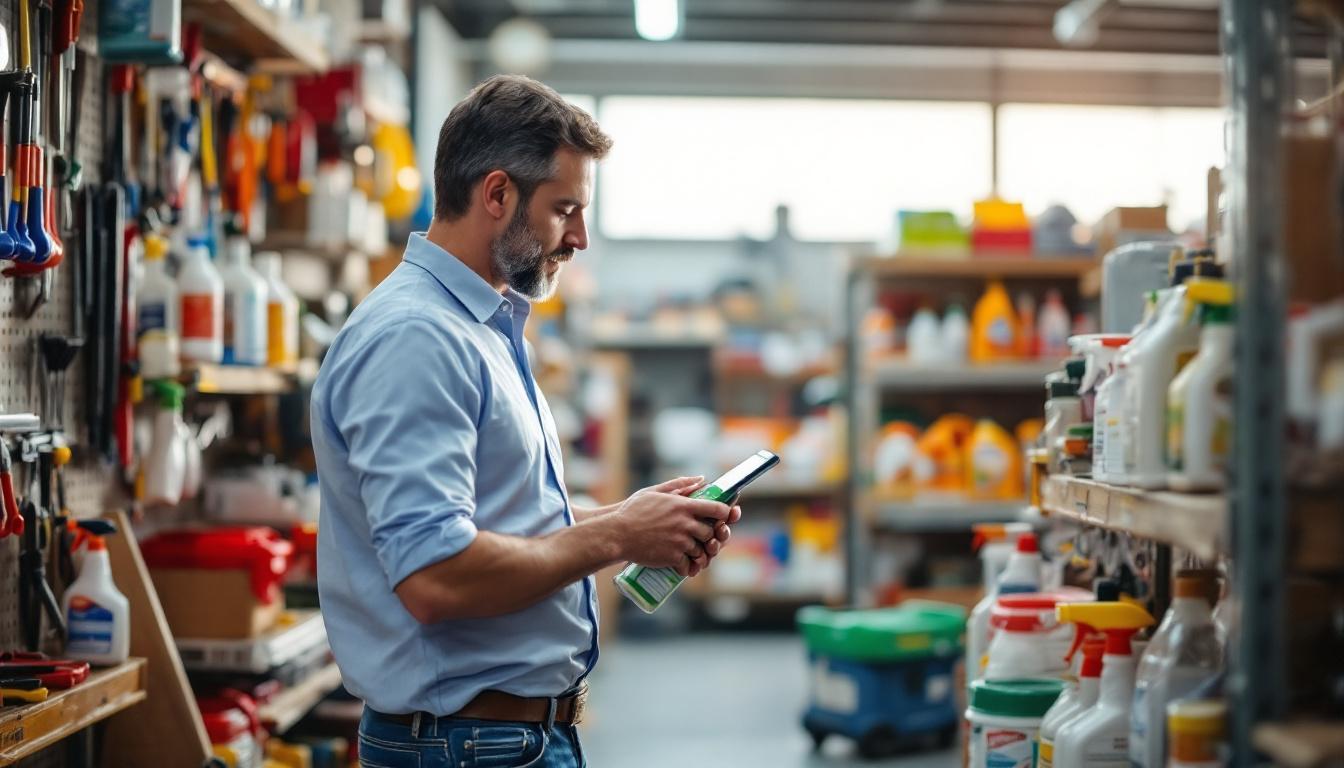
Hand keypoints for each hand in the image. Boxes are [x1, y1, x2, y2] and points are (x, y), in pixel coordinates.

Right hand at [611, 476, 731, 576]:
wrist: (617, 534)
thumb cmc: (633, 511)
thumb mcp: (654, 492)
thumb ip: (680, 485)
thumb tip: (701, 479)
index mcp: (683, 506)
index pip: (717, 509)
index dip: (725, 513)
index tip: (723, 517)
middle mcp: (685, 523)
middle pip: (711, 532)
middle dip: (709, 536)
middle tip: (702, 537)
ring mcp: (680, 541)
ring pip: (701, 550)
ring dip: (699, 553)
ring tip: (692, 553)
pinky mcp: (673, 557)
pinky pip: (689, 565)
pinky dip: (688, 567)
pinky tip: (684, 566)